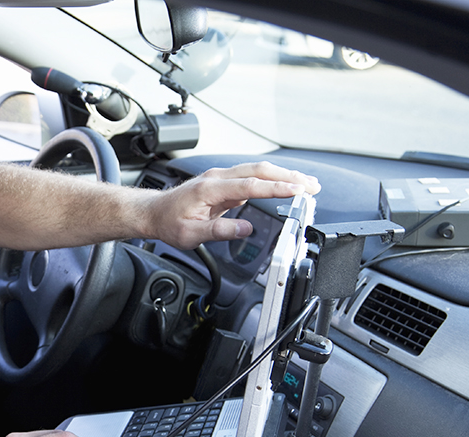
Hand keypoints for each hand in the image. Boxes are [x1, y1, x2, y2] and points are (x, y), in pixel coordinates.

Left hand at [150, 162, 320, 249]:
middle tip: (313, 186)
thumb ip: (219, 231)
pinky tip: (285, 185)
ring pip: (258, 170)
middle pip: (260, 171)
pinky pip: (252, 177)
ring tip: (307, 184)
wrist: (155, 212)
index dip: (276, 188)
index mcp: (210, 188)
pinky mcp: (224, 182)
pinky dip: (272, 179)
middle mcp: (217, 178)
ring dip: (284, 175)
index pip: (251, 185)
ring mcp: (221, 177)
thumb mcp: (191, 234)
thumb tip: (246, 229)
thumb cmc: (169, 222)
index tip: (298, 191)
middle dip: (289, 177)